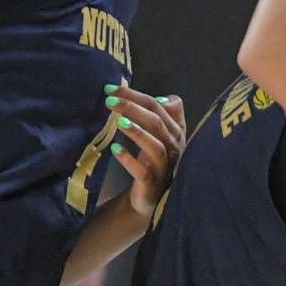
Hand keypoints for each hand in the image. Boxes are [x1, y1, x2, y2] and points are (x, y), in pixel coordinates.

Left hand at [106, 83, 185, 217]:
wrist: (151, 196)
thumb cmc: (153, 160)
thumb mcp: (160, 135)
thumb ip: (161, 115)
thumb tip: (161, 97)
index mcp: (176, 130)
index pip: (158, 105)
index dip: (136, 95)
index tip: (112, 89)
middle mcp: (175, 146)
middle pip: (156, 121)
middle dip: (132, 107)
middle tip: (109, 100)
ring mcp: (165, 166)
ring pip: (154, 145)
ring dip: (136, 132)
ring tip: (117, 121)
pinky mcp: (153, 184)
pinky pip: (143, 171)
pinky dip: (130, 160)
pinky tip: (116, 149)